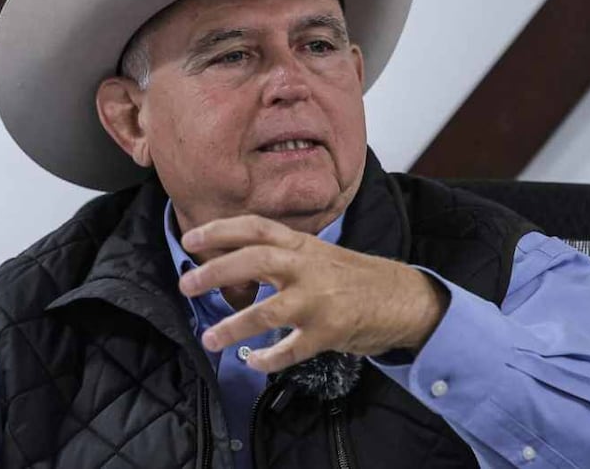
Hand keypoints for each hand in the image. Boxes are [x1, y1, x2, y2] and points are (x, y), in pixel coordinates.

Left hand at [178, 215, 447, 372]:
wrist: (402, 299)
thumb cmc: (353, 277)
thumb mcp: (318, 255)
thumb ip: (282, 256)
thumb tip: (231, 263)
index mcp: (302, 245)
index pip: (256, 227)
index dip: (220, 230)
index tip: (190, 239)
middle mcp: (308, 267)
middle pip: (255, 261)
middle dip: (216, 272)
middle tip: (187, 285)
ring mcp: (318, 301)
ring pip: (268, 312)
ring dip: (233, 326)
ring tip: (210, 340)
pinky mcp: (328, 332)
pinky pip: (290, 350)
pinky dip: (267, 359)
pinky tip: (252, 362)